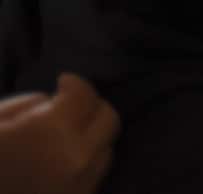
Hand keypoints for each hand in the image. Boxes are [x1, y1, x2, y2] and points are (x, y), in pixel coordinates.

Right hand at [0, 74, 120, 193]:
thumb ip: (30, 106)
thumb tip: (54, 104)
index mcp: (52, 131)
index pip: (85, 96)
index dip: (74, 84)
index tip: (63, 82)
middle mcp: (76, 159)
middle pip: (109, 121)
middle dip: (92, 107)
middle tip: (71, 105)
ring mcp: (78, 188)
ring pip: (105, 151)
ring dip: (91, 138)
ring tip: (64, 136)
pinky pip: (92, 179)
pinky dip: (83, 165)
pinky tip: (58, 162)